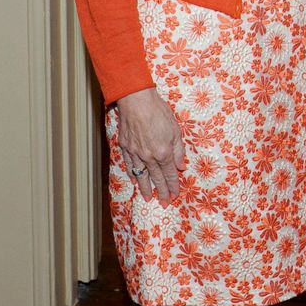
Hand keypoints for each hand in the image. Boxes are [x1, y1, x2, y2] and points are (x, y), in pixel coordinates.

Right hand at [116, 87, 185, 202]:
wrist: (136, 101)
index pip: (169, 174)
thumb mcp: (175, 130)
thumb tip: (181, 167)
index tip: (175, 195)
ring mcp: (135, 153)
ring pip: (141, 175)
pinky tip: (135, 181)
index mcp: (163, 153)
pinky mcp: (125, 147)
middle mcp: (148, 156)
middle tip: (165, 204)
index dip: (173, 186)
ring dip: (146, 188)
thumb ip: (178, 151)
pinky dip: (133, 175)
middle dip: (161, 192)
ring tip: (149, 199)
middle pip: (156, 178)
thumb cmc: (159, 112)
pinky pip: (129, 166)